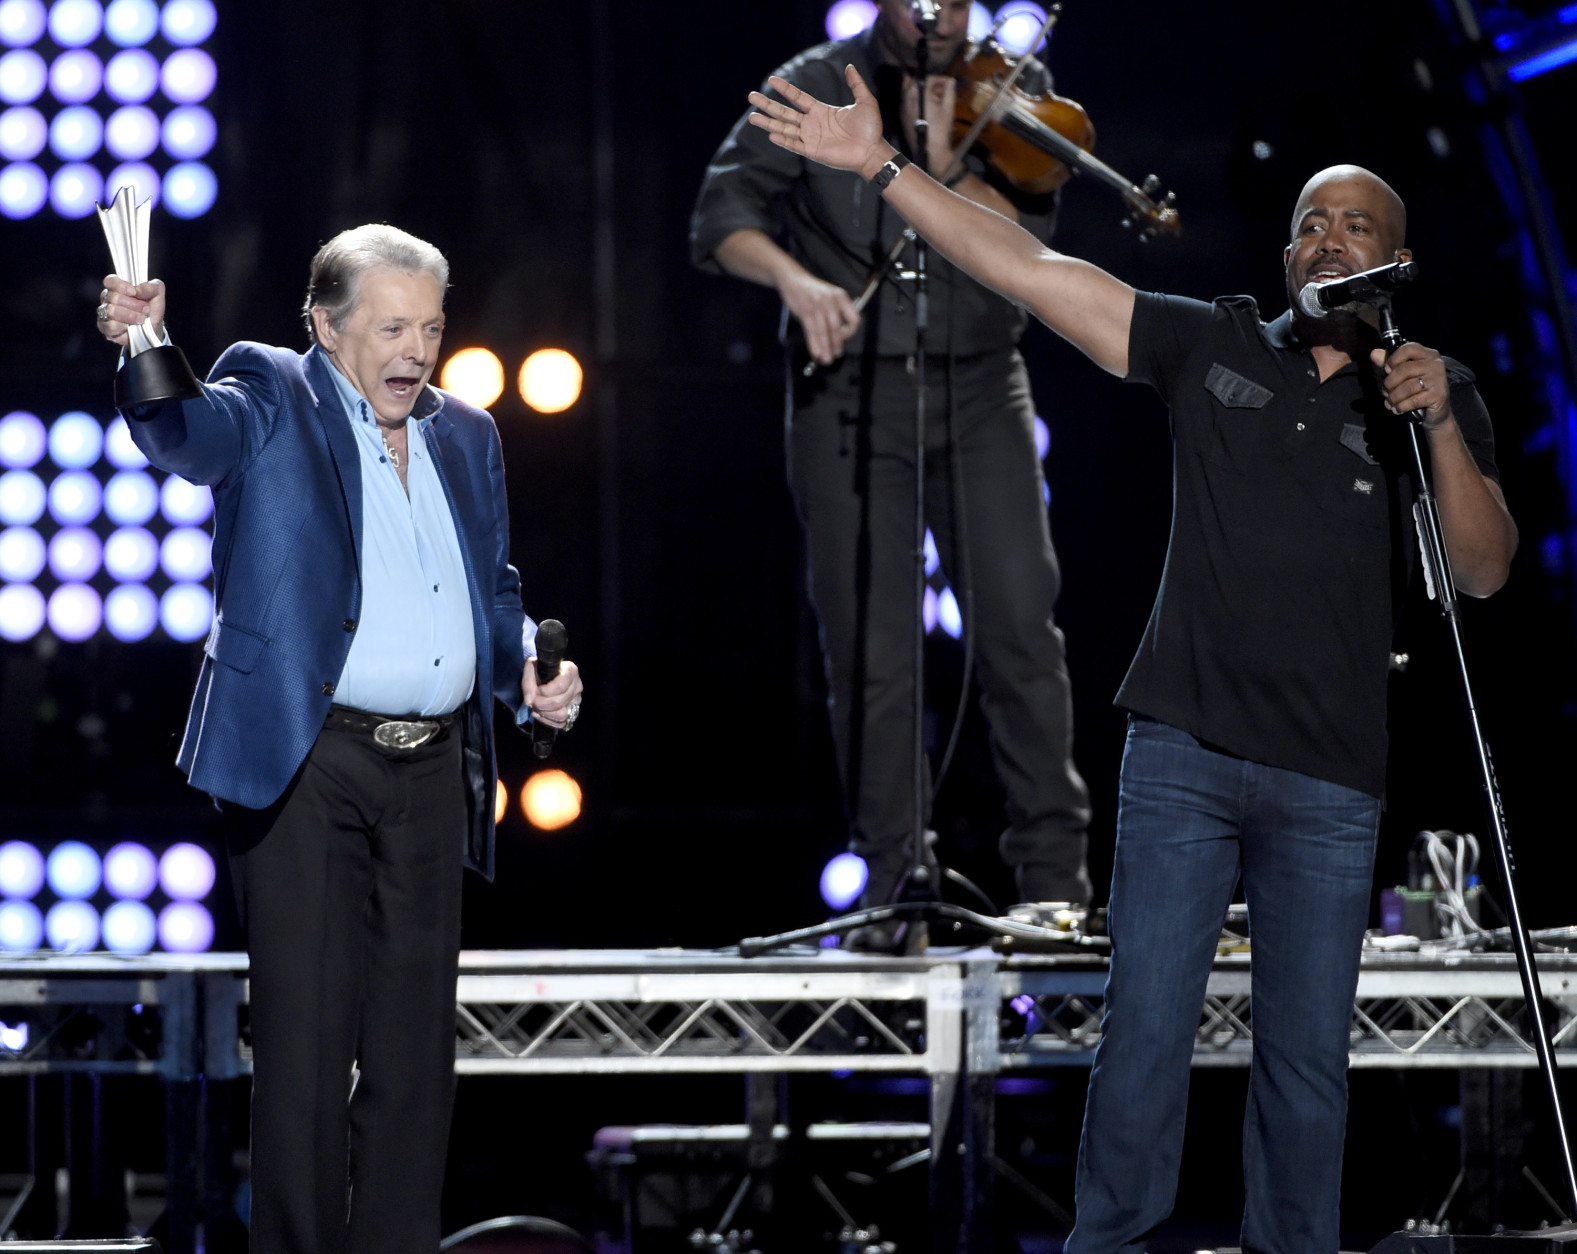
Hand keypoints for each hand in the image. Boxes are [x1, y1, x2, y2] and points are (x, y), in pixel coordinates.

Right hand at [98, 275, 165, 346]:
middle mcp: (108, 299)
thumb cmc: (152, 308)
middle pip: (113, 297)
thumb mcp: (158, 293)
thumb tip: (137, 289)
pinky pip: (110, 326)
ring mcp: (105, 314)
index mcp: (117, 288)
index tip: (133, 292)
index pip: (110, 281)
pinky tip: (132, 327)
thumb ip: (150, 287)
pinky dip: (123, 327)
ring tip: (142, 319)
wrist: (154, 328)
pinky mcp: (106, 329)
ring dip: (129, 315)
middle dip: (133, 304)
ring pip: (111, 311)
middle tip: (146, 309)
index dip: (121, 286)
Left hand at [523, 658, 581, 729]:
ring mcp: (576, 701)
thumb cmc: (540, 670)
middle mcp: (577, 686)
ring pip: (562, 715)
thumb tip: (529, 701)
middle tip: (533, 700)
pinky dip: (548, 721)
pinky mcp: (573, 712)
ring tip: (536, 707)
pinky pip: (562, 723)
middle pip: (559, 702)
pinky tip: (540, 714)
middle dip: (541, 704)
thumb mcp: (531, 667)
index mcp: (571, 671)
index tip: (536, 690)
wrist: (544, 676)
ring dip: (545, 713)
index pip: (560, 686)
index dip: (545, 691)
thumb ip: (528, 681)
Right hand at [748, 65, 891, 178]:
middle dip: (768, 105)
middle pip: (785, 112)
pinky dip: (783, 139)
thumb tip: (849, 66)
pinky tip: (770, 133)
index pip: (798, 98)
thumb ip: (856, 84)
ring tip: (752, 117)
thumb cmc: (870, 128)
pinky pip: (794, 144)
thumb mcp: (865, 101)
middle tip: (751, 97)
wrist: (872, 150)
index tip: (771, 80)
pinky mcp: (813, 151)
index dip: (785, 89)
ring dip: (768, 122)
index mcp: (821, 111)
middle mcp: (812, 124)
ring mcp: (811, 138)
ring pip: (784, 128)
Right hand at [779, 266, 860, 364]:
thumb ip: (837, 311)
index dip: (850, 332)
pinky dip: (814, 344)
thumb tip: (839, 336)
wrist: (793, 279)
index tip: (845, 339)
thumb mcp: (830, 295)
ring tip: (826, 359)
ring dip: (825, 348)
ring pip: (823, 331)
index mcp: (841, 297)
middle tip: (835, 355)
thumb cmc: (811, 290)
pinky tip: (816, 353)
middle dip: (836, 344)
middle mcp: (831, 300)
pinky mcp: (805, 311)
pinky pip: (811, 331)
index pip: (854, 318)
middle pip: (837, 327)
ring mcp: (817, 305)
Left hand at [901, 73, 957, 175]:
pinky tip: (929, 107)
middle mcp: (909, 100)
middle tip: (942, 91)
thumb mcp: (948, 108)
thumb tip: (951, 81)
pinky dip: (918, 100)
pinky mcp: (904, 116)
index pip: (928, 79)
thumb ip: (950, 91)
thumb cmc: (940, 129)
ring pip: (912, 92)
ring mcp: (904, 108)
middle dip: (931, 85)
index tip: (948, 84)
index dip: (940, 79)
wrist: (930, 150)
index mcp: (920, 96)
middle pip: (918, 83)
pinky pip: (909, 102)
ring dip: (924, 92)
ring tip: (937, 99)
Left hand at [1370, 343, 1451, 428]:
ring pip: (1408, 386)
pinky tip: (1397, 409)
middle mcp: (1436, 364)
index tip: (1386, 370)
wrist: (1436, 411)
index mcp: (1428, 355)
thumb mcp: (1402, 375)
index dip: (1394, 359)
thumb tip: (1374, 353)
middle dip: (1390, 383)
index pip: (1409, 349)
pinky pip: (1414, 400)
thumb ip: (1389, 364)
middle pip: (1405, 369)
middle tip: (1385, 392)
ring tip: (1389, 403)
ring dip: (1393, 397)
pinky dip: (1401, 406)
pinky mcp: (1439, 395)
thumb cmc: (1416, 390)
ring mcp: (1439, 379)